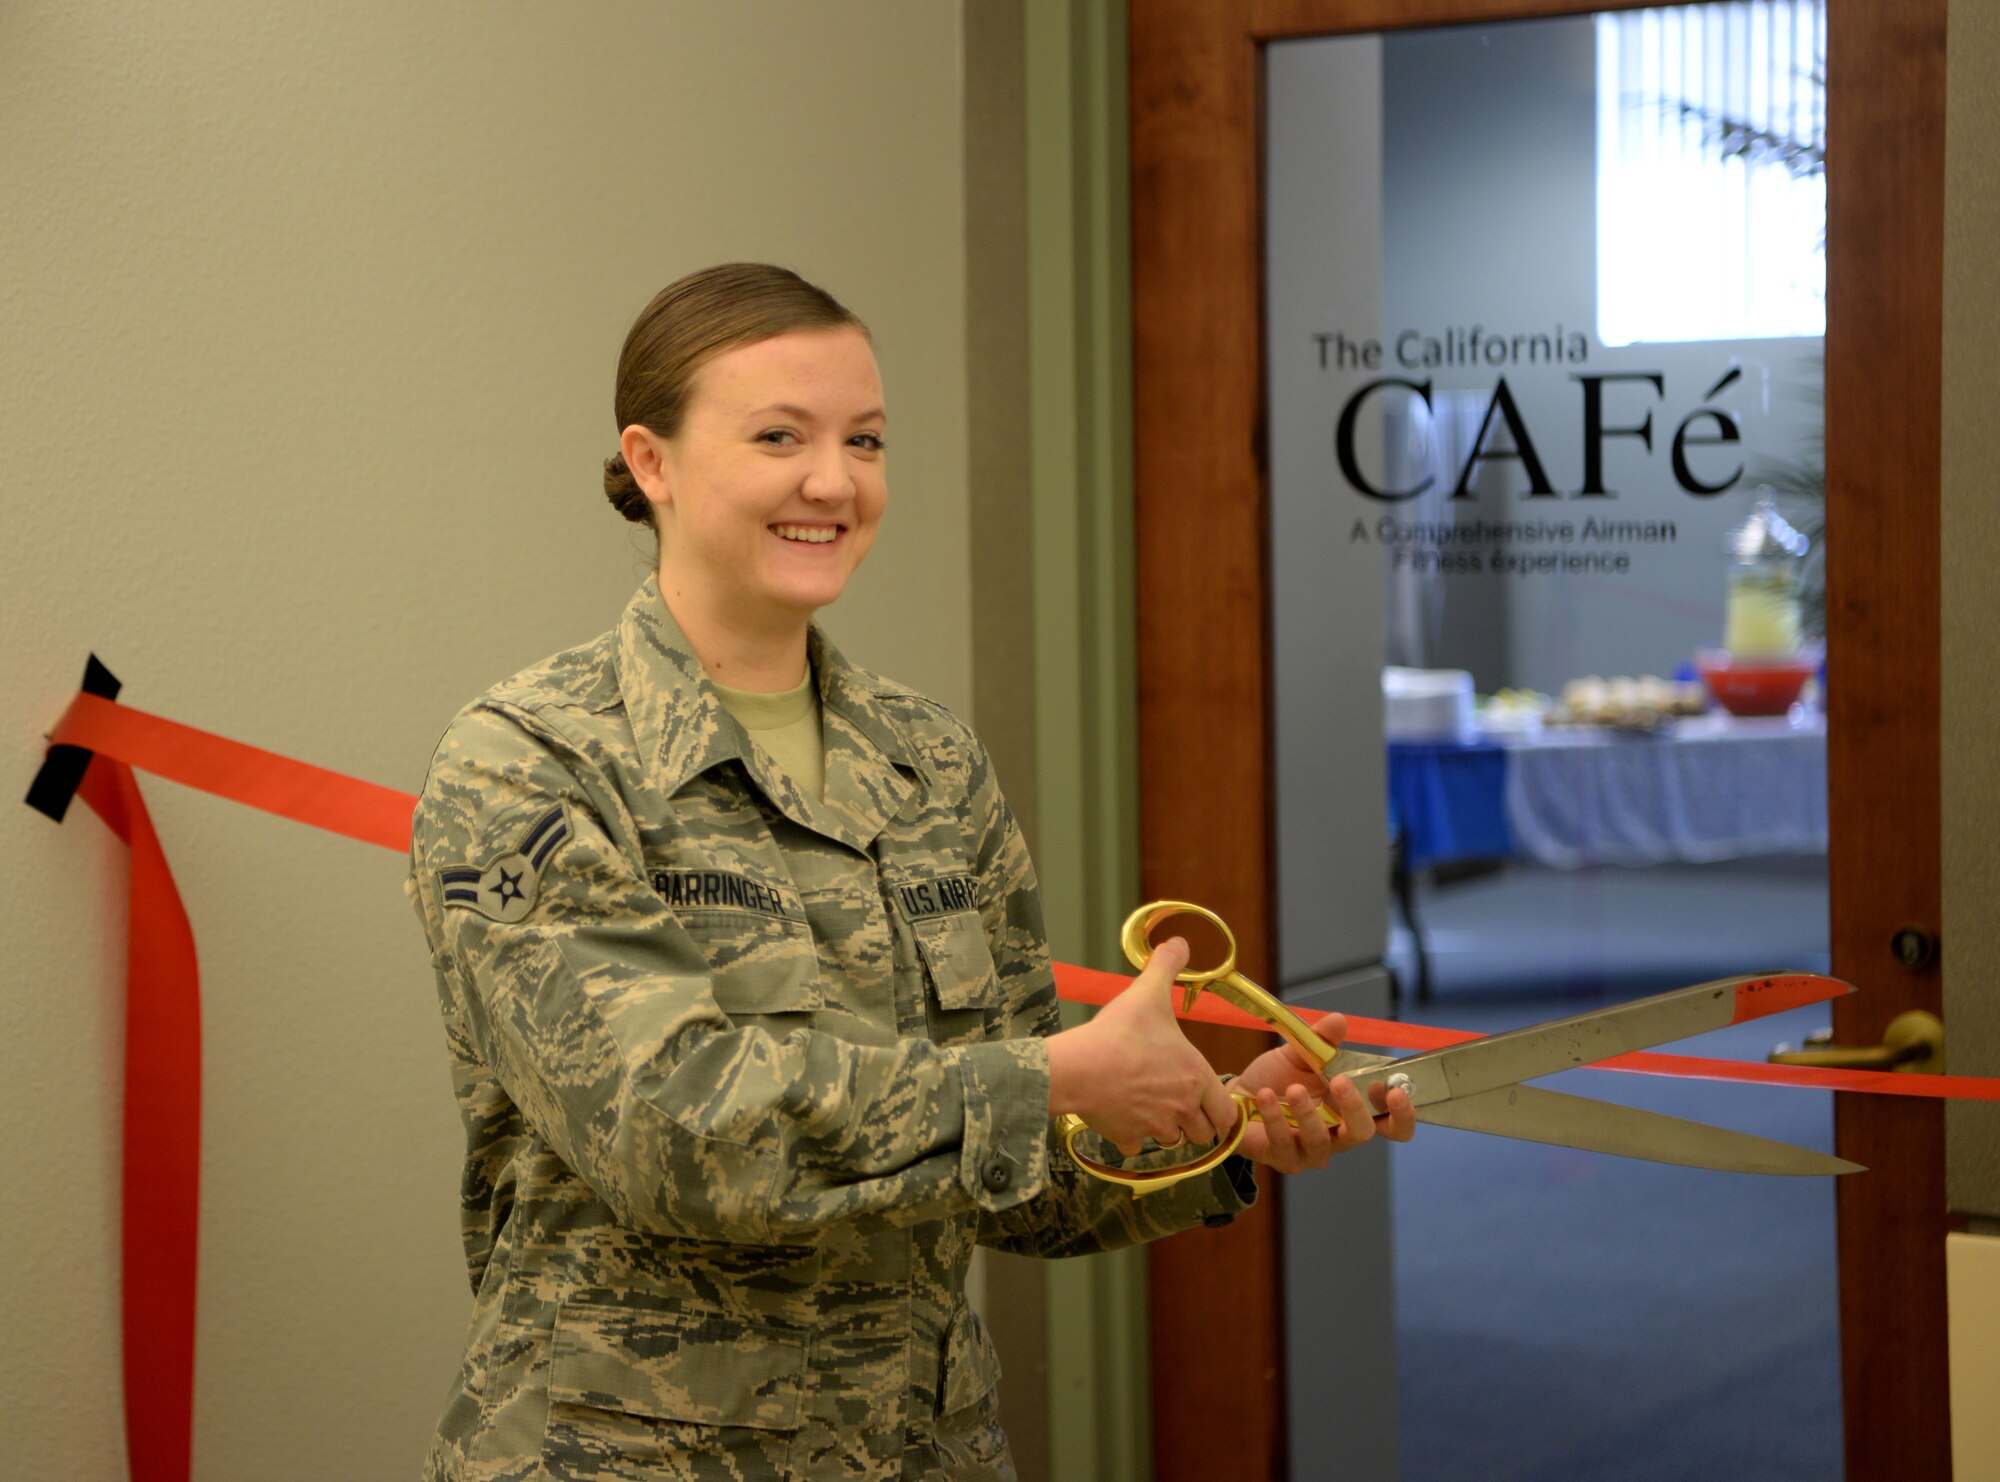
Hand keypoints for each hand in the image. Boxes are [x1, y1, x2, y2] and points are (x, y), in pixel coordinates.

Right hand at [1045, 937, 1238, 1155]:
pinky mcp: (1126, 1138)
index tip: (1205, 1096)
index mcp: (1196, 1078)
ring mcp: (1153, 1127)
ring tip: (1149, 1105)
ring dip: (1165, 1128)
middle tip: (1179, 1101)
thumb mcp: (1148, 992)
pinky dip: (1131, 1136)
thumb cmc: (1119, 1033)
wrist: (1079, 1067)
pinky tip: (1121, 1114)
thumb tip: (1179, 942)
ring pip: (1172, 1141)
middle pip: (1203, 1133)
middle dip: (1194, 1121)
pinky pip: (1135, 1146)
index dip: (1219, 1106)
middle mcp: (1182, 1109)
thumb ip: (1167, 965)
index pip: (1227, 1113)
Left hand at [1231, 1012, 1415, 1173]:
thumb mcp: (1300, 1054)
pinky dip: (1275, 1118)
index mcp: (1352, 1111)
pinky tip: (1263, 1096)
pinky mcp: (1283, 1158)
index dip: (1402, 1115)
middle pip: (1362, 1134)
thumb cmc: (1278, 1077)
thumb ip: (1321, 1041)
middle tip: (1341, 1081)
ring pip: (1321, 1142)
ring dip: (1308, 1114)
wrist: (1239, 1095)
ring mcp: (1312, 1151)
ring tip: (1292, 1088)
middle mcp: (1338, 1136)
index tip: (1395, 1092)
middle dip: (1354, 1108)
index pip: (1391, 1125)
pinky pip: (1284, 1143)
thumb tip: (1339, 1020)